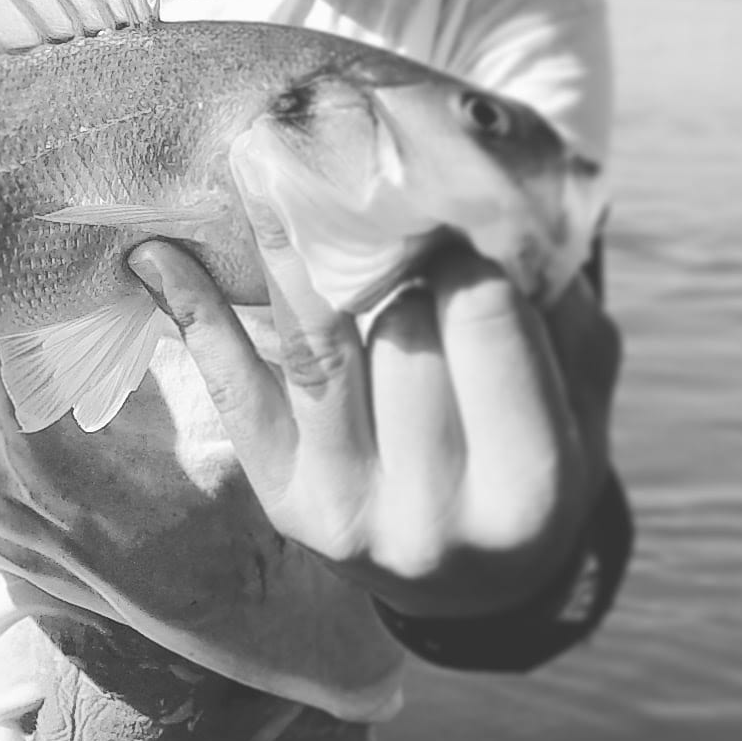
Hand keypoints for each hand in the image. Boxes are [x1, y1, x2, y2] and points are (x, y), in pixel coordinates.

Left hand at [127, 158, 619, 619]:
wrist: (475, 580)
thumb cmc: (533, 452)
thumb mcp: (583, 394)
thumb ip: (557, 310)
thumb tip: (490, 204)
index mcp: (530, 490)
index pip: (488, 321)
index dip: (466, 243)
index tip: (443, 189)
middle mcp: (435, 519)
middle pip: (406, 332)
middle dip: (394, 250)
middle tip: (372, 181)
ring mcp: (348, 516)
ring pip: (319, 351)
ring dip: (286, 252)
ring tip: (259, 160)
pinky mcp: (284, 502)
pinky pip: (237, 395)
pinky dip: (199, 321)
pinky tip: (158, 259)